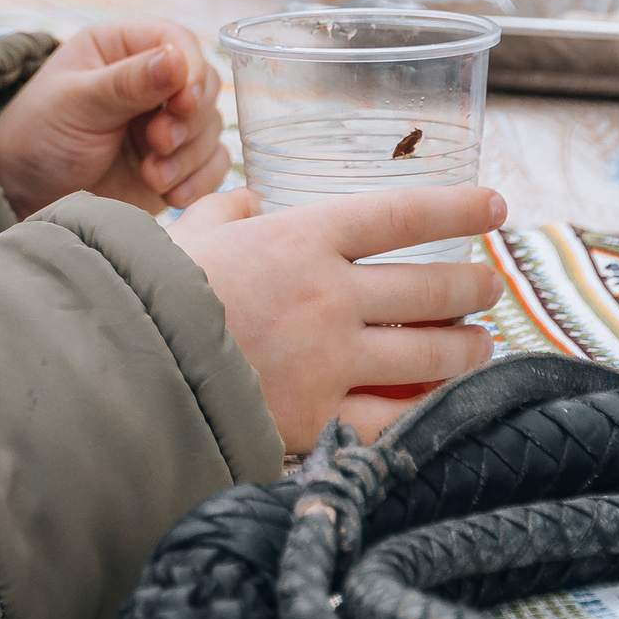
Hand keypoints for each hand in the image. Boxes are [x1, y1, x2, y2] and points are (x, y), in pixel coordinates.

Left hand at [0, 21, 228, 217]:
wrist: (23, 196)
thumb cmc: (38, 135)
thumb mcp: (76, 103)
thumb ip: (127, 83)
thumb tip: (178, 60)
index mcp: (121, 47)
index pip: (177, 41)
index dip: (190, 69)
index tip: (183, 101)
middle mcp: (150, 80)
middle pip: (203, 86)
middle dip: (188, 118)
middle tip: (158, 142)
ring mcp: (165, 122)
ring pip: (211, 128)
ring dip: (189, 155)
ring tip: (151, 175)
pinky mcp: (175, 163)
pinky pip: (211, 165)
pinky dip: (198, 180)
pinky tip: (169, 193)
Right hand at [167, 186, 504, 452]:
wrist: (123, 364)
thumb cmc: (150, 289)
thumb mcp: (190, 232)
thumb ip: (227, 211)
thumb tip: (245, 202)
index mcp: (302, 237)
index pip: (403, 215)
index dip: (458, 209)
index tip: (495, 206)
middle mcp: (330, 294)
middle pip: (433, 288)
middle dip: (475, 286)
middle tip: (490, 285)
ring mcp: (330, 359)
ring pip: (431, 354)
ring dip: (468, 348)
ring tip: (481, 344)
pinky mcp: (317, 416)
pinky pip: (392, 416)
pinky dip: (425, 408)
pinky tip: (439, 402)